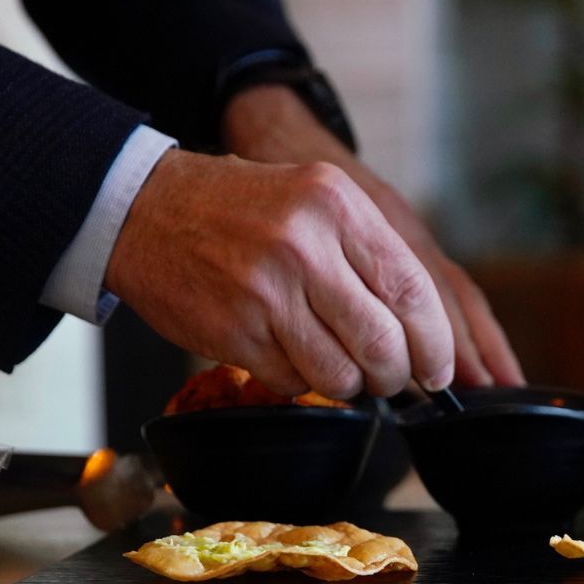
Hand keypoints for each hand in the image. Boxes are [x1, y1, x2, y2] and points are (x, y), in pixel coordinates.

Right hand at [222, 85, 523, 386]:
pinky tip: (285, 351)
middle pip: (382, 343)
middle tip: (389, 378)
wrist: (145, 209)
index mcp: (336, 205)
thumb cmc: (242, 209)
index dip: (434, 342)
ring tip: (337, 365)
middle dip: (395, 375)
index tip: (439, 369)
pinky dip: (300, 380)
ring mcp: (265, 292)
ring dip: (349, 384)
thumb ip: (370, 254)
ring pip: (341, 374)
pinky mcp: (234, 332)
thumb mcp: (315, 199)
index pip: (411, 289)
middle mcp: (303, 245)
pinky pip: (293, 382)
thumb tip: (424, 331)